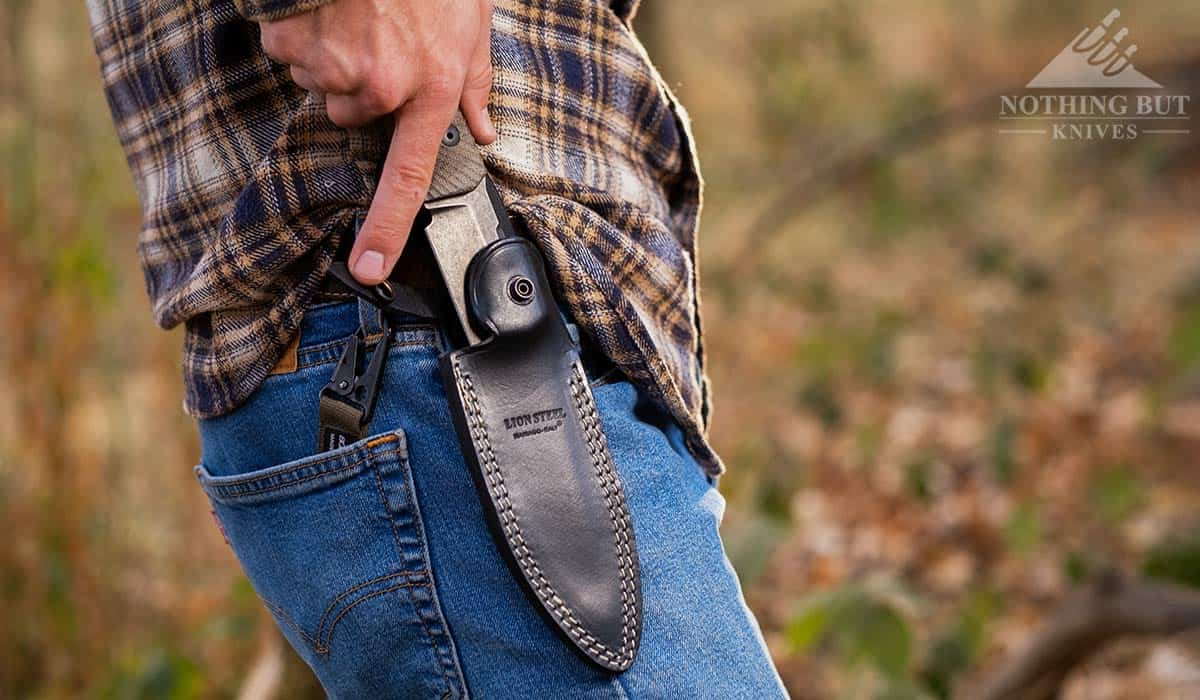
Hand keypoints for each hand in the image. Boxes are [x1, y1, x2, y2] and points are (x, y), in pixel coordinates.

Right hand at [259, 0, 495, 284]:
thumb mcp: (472, 28)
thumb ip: (473, 84)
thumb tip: (483, 129)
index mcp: (430, 91)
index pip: (407, 178)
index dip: (386, 229)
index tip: (367, 266)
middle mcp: (383, 87)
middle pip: (353, 118)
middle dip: (361, 89)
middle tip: (379, 42)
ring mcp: (337, 64)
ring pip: (321, 85)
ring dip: (332, 59)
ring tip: (357, 19)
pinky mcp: (299, 39)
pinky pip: (289, 52)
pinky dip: (300, 34)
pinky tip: (327, 10)